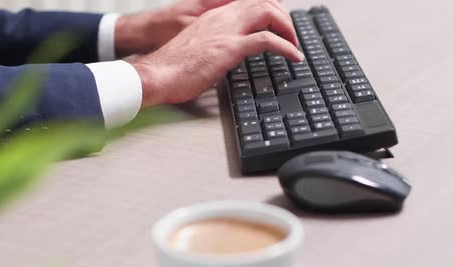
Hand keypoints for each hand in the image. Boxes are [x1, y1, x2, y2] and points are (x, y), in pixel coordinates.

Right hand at [128, 0, 303, 107]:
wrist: (158, 74)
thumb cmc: (174, 67)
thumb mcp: (200, 49)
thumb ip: (216, 44)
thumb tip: (228, 54)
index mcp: (215, 16)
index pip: (249, 1)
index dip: (271, 9)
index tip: (281, 24)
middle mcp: (222, 17)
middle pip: (263, 1)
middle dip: (283, 16)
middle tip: (291, 36)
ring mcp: (227, 30)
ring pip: (268, 12)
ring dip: (287, 27)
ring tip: (294, 45)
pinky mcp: (229, 47)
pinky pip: (267, 40)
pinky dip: (286, 47)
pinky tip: (294, 56)